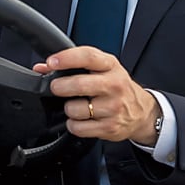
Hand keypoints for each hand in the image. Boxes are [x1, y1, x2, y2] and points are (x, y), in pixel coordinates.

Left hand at [36, 47, 159, 144]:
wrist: (142, 112)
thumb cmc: (117, 87)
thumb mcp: (102, 69)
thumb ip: (74, 65)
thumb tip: (42, 68)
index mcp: (110, 66)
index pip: (88, 56)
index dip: (67, 58)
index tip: (51, 62)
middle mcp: (114, 85)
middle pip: (79, 84)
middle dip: (60, 87)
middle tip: (56, 88)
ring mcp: (113, 108)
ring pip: (75, 109)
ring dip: (68, 108)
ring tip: (75, 105)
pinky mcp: (109, 127)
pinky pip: (79, 128)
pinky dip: (74, 124)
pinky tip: (80, 119)